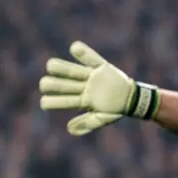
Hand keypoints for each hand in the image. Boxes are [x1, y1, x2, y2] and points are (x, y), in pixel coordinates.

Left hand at [38, 41, 158, 135]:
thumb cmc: (115, 110)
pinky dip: (83, 52)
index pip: (63, 101)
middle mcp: (83, 87)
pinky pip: (92, 57)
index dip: (51, 102)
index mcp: (82, 101)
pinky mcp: (102, 67)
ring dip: (61, 68)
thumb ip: (87, 124)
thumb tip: (69, 129)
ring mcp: (91, 77)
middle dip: (52, 85)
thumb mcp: (103, 119)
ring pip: (73, 71)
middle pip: (64, 84)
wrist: (133, 99)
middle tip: (45, 84)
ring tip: (50, 66)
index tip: (44, 102)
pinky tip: (73, 48)